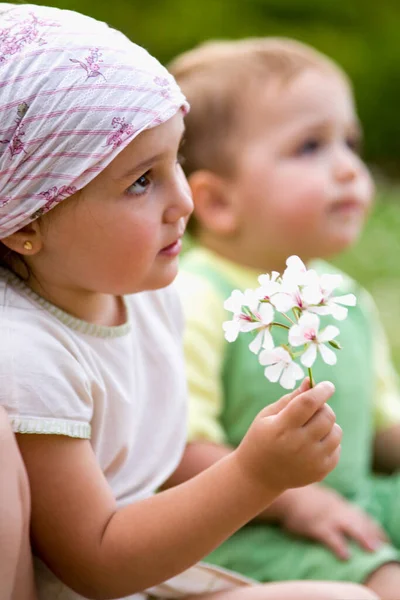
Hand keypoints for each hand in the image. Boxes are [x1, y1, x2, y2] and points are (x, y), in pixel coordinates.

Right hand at [234, 379, 340, 494]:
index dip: (321, 390)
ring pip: (336, 431)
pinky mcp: (321, 471)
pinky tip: (313, 444)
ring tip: (312, 427)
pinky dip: (329, 441)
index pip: (308, 403)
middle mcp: (298, 445)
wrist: (258, 476)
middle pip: (326, 415)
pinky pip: (337, 447)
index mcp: (281, 428)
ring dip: (328, 424)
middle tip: (313, 409)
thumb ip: (291, 398)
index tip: (328, 385)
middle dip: (323, 407)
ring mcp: (311, 460)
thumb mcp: (268, 415)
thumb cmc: (261, 438)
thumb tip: (311, 382)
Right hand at [280, 484, 387, 559]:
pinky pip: (329, 536)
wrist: (287, 497)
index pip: (361, 516)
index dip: (373, 527)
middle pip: (358, 521)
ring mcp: (326, 518)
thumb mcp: (323, 501)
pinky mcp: (314, 526)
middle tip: (381, 546)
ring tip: (371, 549)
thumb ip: (337, 508)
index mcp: (339, 505)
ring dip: (362, 537)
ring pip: (348, 526)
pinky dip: (338, 546)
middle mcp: (337, 510)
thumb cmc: (304, 502)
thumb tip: (349, 517)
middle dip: (371, 533)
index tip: (382, 539)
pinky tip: (345, 555)